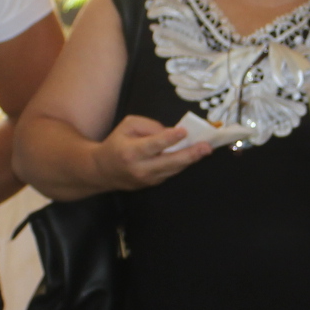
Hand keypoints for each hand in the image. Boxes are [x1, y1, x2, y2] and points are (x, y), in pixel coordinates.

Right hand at [93, 114, 215, 190]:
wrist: (103, 171)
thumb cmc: (117, 143)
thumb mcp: (127, 126)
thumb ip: (149, 125)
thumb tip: (170, 132)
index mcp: (131, 152)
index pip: (153, 145)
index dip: (169, 138)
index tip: (183, 131)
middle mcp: (140, 168)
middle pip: (169, 162)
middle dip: (190, 154)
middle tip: (206, 147)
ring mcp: (148, 179)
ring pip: (173, 169)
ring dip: (190, 159)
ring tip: (205, 150)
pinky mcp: (153, 184)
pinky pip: (171, 172)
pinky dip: (182, 163)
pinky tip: (193, 155)